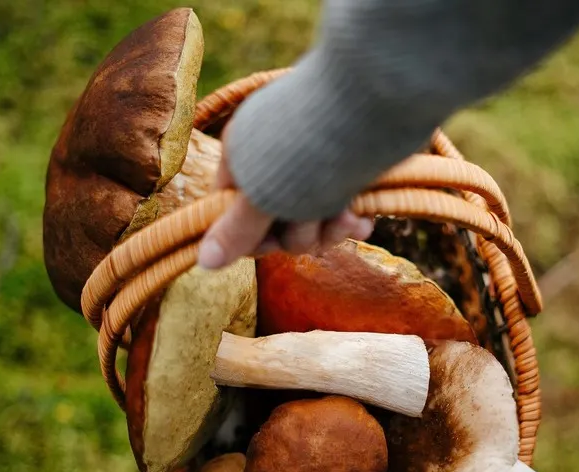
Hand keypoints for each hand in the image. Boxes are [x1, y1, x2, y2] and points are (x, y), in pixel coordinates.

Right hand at [197, 139, 373, 269]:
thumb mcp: (265, 196)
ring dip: (328, 229)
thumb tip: (204, 261)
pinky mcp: (347, 171)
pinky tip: (362, 220)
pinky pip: (341, 212)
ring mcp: (312, 166)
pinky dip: (350, 220)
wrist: (374, 104)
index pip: (232, 214)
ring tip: (345, 216)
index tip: (269, 247)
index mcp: (241, 157)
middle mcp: (274, 161)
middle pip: (276, 225)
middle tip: (315, 224)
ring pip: (312, 222)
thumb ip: (236, 230)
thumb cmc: (308, 149)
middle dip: (299, 234)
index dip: (250, 239)